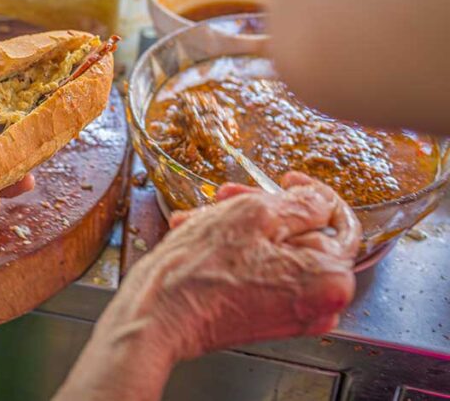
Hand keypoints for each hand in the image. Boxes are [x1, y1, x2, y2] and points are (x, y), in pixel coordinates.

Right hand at [56, 174, 359, 400]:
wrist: (159, 315)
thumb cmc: (201, 270)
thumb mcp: (255, 215)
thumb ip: (301, 203)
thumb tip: (319, 200)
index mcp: (330, 279)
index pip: (337, 220)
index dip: (310, 191)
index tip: (288, 178)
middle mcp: (321, 304)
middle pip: (301, 236)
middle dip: (263, 210)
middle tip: (229, 196)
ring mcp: (293, 315)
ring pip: (276, 252)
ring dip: (241, 228)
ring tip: (203, 217)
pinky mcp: (267, 318)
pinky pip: (262, 273)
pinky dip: (236, 252)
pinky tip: (202, 237)